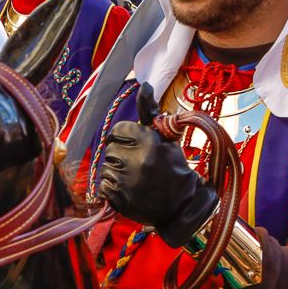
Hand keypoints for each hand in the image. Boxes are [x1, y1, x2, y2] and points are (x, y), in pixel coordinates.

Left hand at [96, 83, 218, 246]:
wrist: (183, 203)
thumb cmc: (173, 166)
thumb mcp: (165, 136)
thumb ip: (149, 111)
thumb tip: (144, 85)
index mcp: (146, 140)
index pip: (117, 131)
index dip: (126, 139)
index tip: (137, 147)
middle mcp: (135, 159)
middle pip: (110, 150)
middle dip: (122, 155)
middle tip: (140, 165)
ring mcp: (126, 180)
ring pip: (106, 168)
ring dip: (118, 172)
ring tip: (137, 178)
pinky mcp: (120, 199)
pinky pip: (104, 187)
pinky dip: (114, 189)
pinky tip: (131, 189)